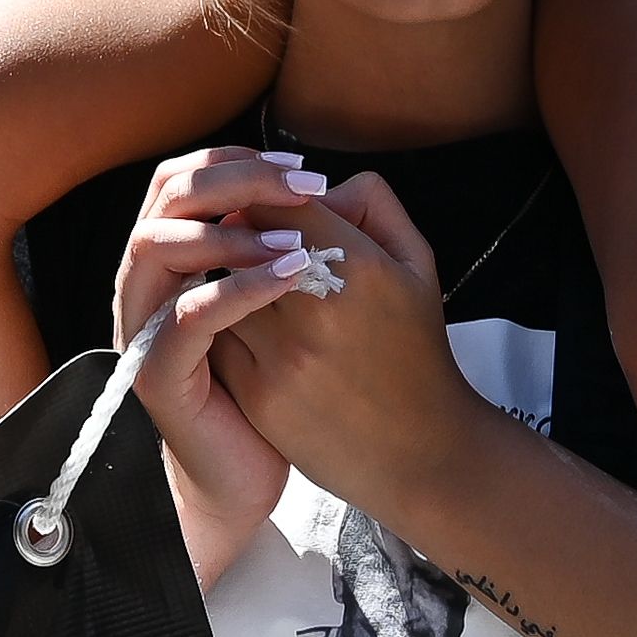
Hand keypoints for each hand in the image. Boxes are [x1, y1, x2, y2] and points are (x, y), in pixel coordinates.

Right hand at [113, 145, 342, 548]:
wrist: (243, 475)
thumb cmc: (266, 386)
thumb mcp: (275, 302)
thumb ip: (274, 243)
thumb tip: (309, 189)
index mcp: (169, 260)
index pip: (183, 179)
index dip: (238, 161)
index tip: (302, 170)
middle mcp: (144, 285)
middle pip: (166, 197)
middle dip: (236, 179)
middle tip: (303, 188)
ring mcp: (143, 330)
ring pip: (158, 246)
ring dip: (230, 230)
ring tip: (297, 239)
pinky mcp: (157, 376)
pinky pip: (186, 316)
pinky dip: (237, 288)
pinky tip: (290, 278)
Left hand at [209, 171, 486, 513]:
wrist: (420, 451)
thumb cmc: (417, 349)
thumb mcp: (418, 262)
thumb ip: (373, 203)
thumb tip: (314, 185)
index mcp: (360, 266)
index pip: (277, 203)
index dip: (265, 200)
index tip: (269, 211)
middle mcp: (317, 309)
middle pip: (243, 242)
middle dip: (242, 237)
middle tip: (247, 243)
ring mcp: (283, 356)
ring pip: (220, 288)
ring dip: (225, 281)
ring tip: (244, 287)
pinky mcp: (258, 396)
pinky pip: (217, 338)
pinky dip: (221, 327)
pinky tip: (243, 330)